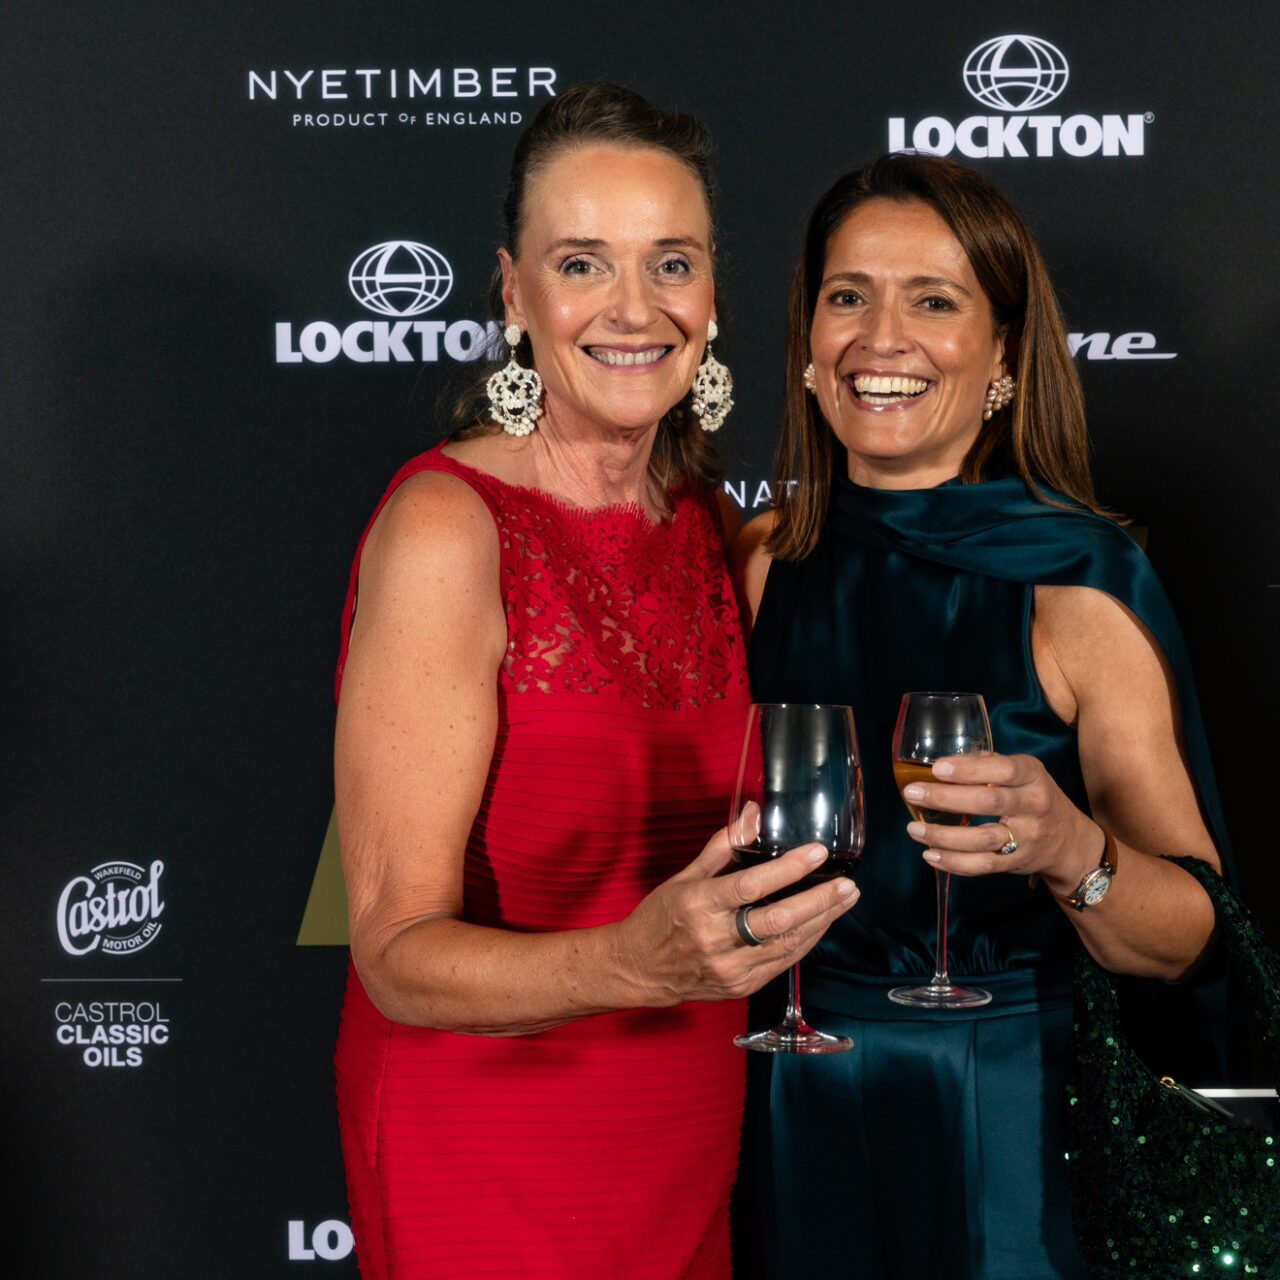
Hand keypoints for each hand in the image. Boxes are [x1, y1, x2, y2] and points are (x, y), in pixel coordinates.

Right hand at [615, 826, 858, 1006]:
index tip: (817, 853)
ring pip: (786, 945)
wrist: (638, 969)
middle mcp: (715, 938)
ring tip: (844, 901)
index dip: (788, 869)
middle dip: (819, 901)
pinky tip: (820, 924)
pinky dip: (805, 942)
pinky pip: (782, 964)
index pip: (751, 884)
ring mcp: (729, 967)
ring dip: (821, 922)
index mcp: (699, 904)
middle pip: (778, 920)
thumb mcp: (684, 876)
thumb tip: (753, 813)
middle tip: (847, 885)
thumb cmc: (660, 917)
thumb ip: (723, 846)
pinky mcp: (739, 986)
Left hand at [901, 751, 1099, 891]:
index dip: (967, 770)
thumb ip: (989, 764)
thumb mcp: (1024, 773)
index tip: (936, 769)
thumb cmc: (1035, 797)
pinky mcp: (1017, 862)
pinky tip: (930, 855)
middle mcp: (1033, 805)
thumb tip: (947, 760)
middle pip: (987, 802)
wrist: (1069, 841)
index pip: (1002, 769)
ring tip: (913, 829)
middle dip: (945, 798)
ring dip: (943, 835)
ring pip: (982, 839)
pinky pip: (982, 865)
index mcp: (1032, 776)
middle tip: (913, 793)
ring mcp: (1026, 837)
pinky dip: (954, 862)